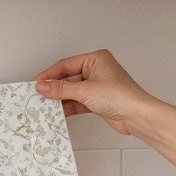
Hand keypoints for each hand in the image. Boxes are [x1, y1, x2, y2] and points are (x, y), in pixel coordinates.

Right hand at [33, 48, 151, 135]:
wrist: (138, 116)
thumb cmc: (120, 97)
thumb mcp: (85, 91)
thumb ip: (61, 89)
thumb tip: (42, 86)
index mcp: (96, 59)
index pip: (66, 64)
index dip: (50, 74)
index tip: (36, 83)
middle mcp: (97, 70)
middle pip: (68, 78)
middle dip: (54, 88)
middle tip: (38, 95)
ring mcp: (97, 86)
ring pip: (72, 91)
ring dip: (60, 98)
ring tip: (45, 105)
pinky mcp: (98, 100)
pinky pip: (78, 101)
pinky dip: (68, 106)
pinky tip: (58, 112)